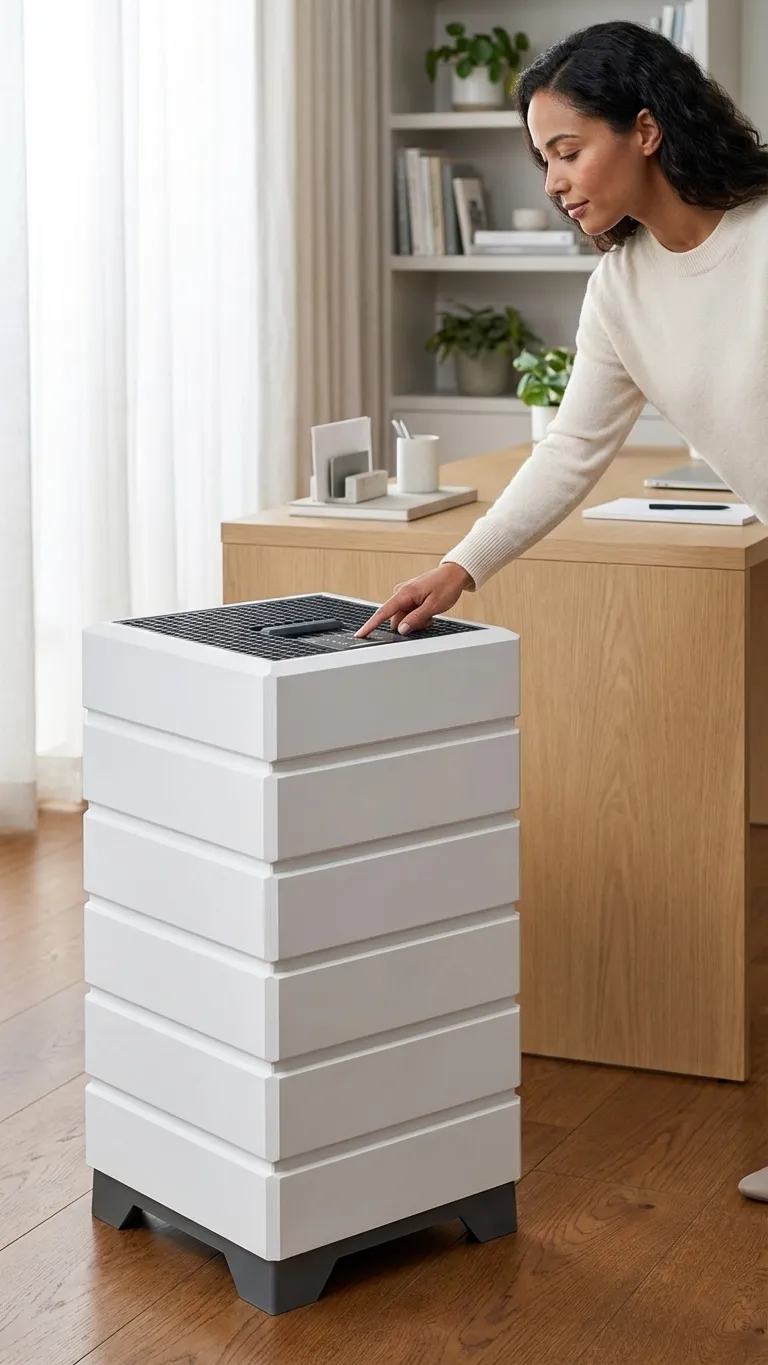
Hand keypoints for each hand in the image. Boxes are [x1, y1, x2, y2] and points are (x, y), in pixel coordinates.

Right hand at [355, 562, 473, 637]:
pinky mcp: (409, 598)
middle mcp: (401, 594)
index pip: (383, 613)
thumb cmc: (446, 586)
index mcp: (403, 594)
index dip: (370, 625)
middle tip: (428, 619)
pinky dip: (418, 616)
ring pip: (404, 619)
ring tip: (430, 613)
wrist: (454, 574)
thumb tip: (401, 629)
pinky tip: (428, 611)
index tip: (360, 634)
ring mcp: (405, 596)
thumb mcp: (433, 606)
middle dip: (411, 625)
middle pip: (397, 620)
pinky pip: (409, 613)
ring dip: (416, 621)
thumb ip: (416, 619)